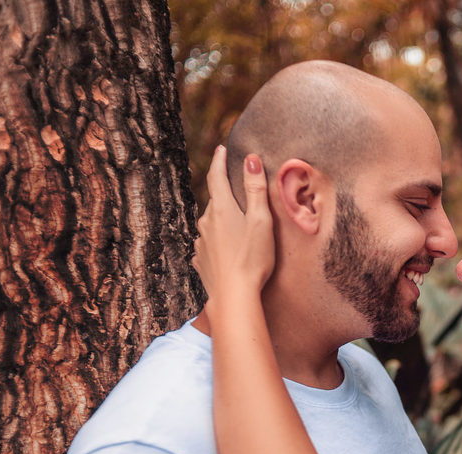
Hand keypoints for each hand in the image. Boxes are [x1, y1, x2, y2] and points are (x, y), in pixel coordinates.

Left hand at [193, 146, 274, 303]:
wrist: (233, 297)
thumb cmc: (252, 259)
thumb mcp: (261, 221)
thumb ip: (255, 189)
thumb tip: (250, 158)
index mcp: (222, 209)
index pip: (217, 177)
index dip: (220, 161)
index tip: (221, 148)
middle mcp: (206, 222)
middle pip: (216, 202)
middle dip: (226, 196)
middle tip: (240, 194)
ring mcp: (201, 243)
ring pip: (211, 224)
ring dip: (223, 222)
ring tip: (238, 229)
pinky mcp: (201, 261)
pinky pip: (209, 245)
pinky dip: (218, 243)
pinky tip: (228, 252)